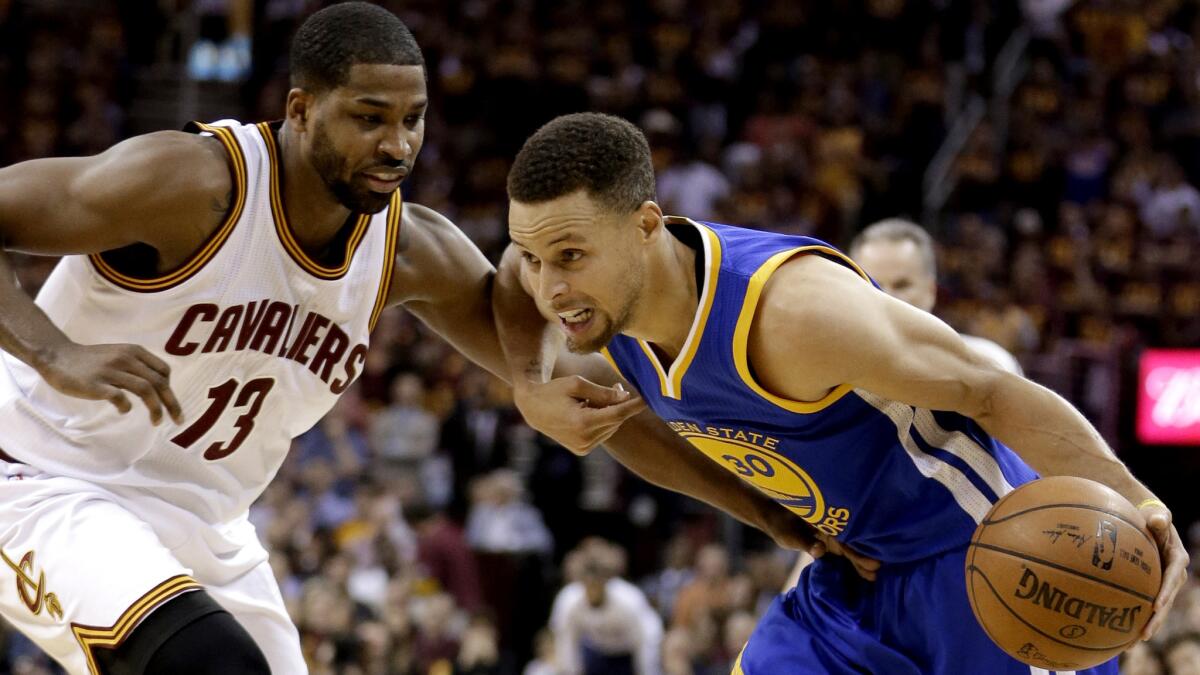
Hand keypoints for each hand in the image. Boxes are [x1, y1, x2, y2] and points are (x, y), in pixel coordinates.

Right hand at [37, 342, 182, 425]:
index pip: (164, 371)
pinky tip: (124, 411)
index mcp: (134, 352)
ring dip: (156, 408)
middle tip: (178, 420)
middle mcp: (126, 359)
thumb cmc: (93, 360)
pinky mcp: (95, 384)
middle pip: (159, 383)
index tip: (169, 403)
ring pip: (145, 389)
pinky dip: (126, 406)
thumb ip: (139, 365)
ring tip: (157, 422)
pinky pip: (119, 396)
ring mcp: (110, 371)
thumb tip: (161, 384)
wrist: (57, 356)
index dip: (170, 389)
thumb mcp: (120, 354)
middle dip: (172, 403)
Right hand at [512, 376, 644, 454]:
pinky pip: (602, 434)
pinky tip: (589, 411)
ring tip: (595, 398)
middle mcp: (584, 439)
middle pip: (615, 420)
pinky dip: (602, 422)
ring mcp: (583, 447)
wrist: (533, 409)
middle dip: (619, 404)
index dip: (633, 406)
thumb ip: (603, 392)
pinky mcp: (582, 450)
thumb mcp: (577, 384)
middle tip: (616, 386)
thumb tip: (625, 398)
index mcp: (582, 422)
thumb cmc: (554, 391)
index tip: (647, 399)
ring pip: (610, 428)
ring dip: (611, 413)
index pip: (617, 414)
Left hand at [759, 504, 879, 580]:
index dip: (859, 552)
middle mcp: (833, 530)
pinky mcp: (826, 544)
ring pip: (849, 550)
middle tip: (877, 573)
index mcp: (828, 524)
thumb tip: (821, 550)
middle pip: (853, 545)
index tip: (873, 564)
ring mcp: (830, 537)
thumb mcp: (792, 535)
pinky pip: (840, 554)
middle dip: (864, 558)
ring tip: (873, 576)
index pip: (848, 539)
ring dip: (859, 562)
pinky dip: (850, 562)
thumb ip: (807, 542)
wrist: (774, 519)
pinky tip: (859, 573)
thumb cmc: (782, 525)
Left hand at [1139, 502, 1189, 639]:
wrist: (1151, 519)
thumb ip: (1160, 518)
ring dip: (1147, 625)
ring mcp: (1164, 582)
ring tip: (1132, 643)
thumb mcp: (1158, 515)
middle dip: (1156, 619)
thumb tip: (1158, 519)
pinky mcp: (1154, 585)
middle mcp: (1174, 575)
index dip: (1166, 593)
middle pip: (1166, 601)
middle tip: (1144, 634)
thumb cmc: (1152, 516)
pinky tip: (1122, 632)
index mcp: (1177, 559)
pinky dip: (1137, 617)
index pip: (1172, 579)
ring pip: (1157, 608)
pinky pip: (1146, 603)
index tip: (1156, 607)